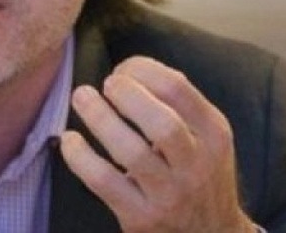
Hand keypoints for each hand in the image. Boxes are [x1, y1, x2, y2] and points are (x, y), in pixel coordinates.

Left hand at [59, 56, 254, 232]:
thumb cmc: (199, 172)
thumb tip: (130, 70)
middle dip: (127, 94)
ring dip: (99, 118)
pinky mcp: (141, 217)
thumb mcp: (207, 136)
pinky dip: (80, 157)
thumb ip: (179, 104)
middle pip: (161, 123)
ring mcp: (169, 195)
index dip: (143, 70)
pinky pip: (104, 182)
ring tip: (82, 97)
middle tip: (107, 84)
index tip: (124, 68)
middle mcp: (196, 166)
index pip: (179, 90)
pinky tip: (71, 140)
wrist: (211, 232)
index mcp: (214, 135)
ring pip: (130, 152)